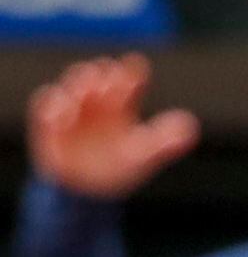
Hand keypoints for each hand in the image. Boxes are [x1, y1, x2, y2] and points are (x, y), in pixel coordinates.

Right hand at [27, 55, 199, 197]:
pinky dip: (55, 103)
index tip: (136, 65)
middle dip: (105, 72)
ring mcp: (74, 107)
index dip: (133, 71)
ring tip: (88, 92)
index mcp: (123, 105)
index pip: (129, 80)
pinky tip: (66, 114)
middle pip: (101, 73)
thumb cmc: (118, 169)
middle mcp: (99, 101)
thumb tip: (190, 125)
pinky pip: (47, 102)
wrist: (87, 191)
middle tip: (111, 80)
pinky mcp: (50, 119)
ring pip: (74, 81)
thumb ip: (166, 141)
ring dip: (81, 82)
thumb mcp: (144, 156)